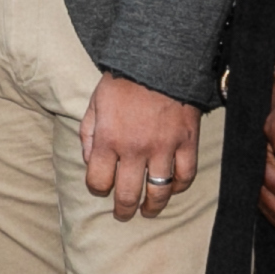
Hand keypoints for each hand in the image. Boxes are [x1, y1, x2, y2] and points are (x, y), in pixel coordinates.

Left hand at [80, 74, 203, 222]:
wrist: (160, 60)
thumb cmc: (124, 81)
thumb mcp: (95, 102)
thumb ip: (88, 133)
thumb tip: (88, 161)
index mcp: (108, 139)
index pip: (98, 182)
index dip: (97, 189)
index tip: (101, 187)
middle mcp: (134, 149)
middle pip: (127, 195)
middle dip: (122, 210)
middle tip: (123, 214)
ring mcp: (163, 147)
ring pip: (158, 192)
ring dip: (152, 207)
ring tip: (148, 211)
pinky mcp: (187, 142)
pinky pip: (185, 175)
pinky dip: (178, 187)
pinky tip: (172, 189)